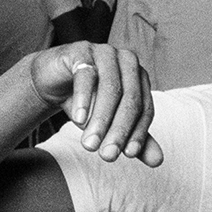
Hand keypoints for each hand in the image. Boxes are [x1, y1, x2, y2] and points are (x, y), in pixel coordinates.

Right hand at [30, 43, 162, 166]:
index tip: (129, 155)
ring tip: (90, 144)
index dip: (139, 132)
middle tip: (107, 155)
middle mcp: (127, 61)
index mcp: (140, 78)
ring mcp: (105, 52)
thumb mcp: (112, 123)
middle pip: (130, 99)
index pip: (146, 108)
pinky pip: (85, 75)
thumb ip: (133, 138)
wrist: (53, 82)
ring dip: (101, 120)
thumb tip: (158, 161)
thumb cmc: (88, 102)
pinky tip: (78, 120)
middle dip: (119, 130)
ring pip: (110, 88)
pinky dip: (83, 99)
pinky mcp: (81, 50)